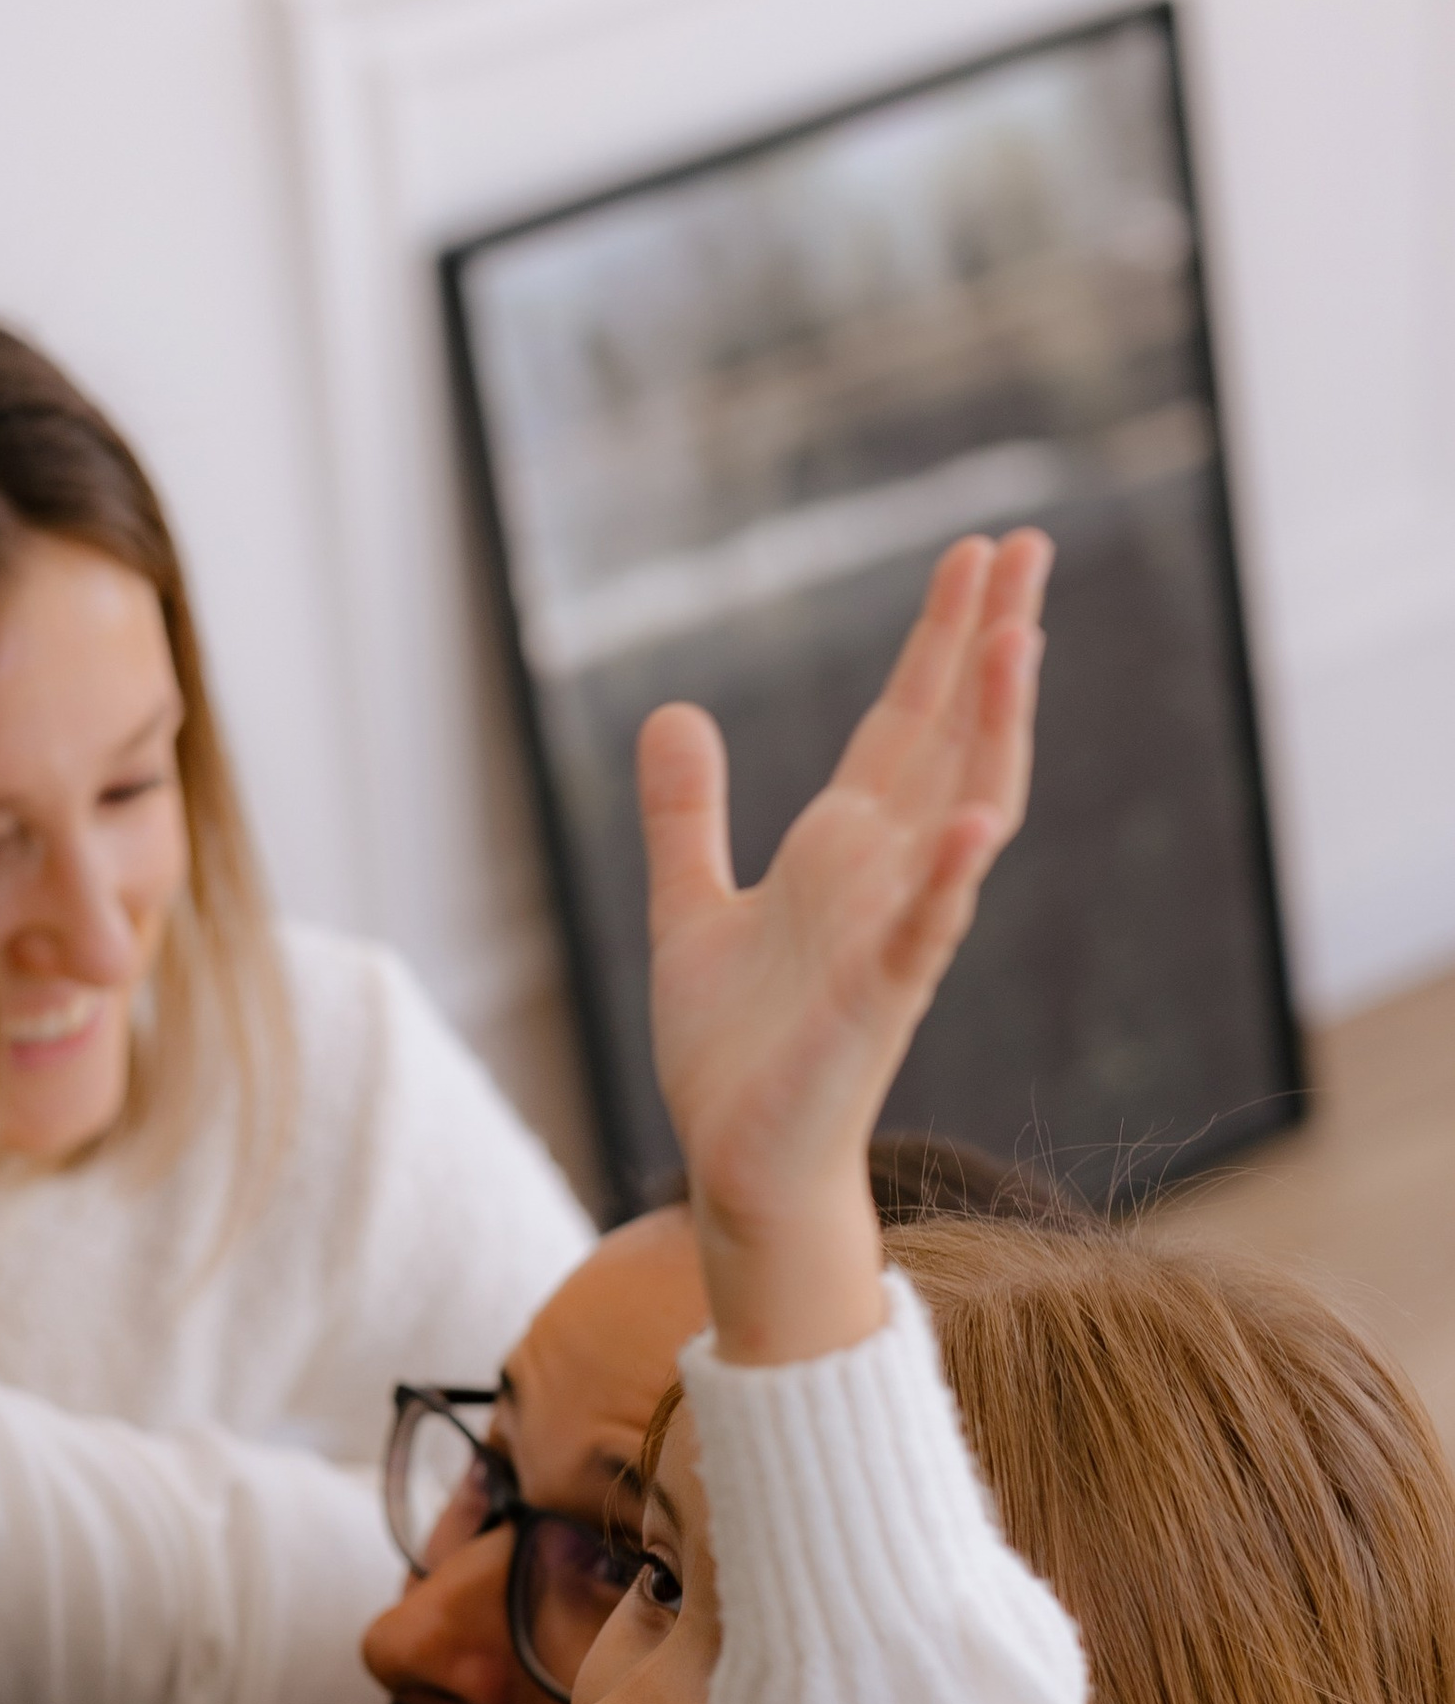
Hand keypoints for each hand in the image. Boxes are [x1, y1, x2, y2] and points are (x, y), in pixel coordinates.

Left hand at [638, 528, 1047, 1365]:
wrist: (734, 1162)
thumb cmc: (731, 1051)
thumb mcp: (687, 908)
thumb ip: (686, 815)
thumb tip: (673, 711)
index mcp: (842, 850)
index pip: (905, 721)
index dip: (938, 637)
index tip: (976, 551)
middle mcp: (882, 878)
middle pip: (950, 740)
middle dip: (988, 645)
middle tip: (1029, 542)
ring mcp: (890, 937)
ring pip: (961, 817)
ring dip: (990, 733)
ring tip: (1018, 640)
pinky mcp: (873, 1005)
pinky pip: (922, 937)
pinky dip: (944, 883)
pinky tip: (968, 826)